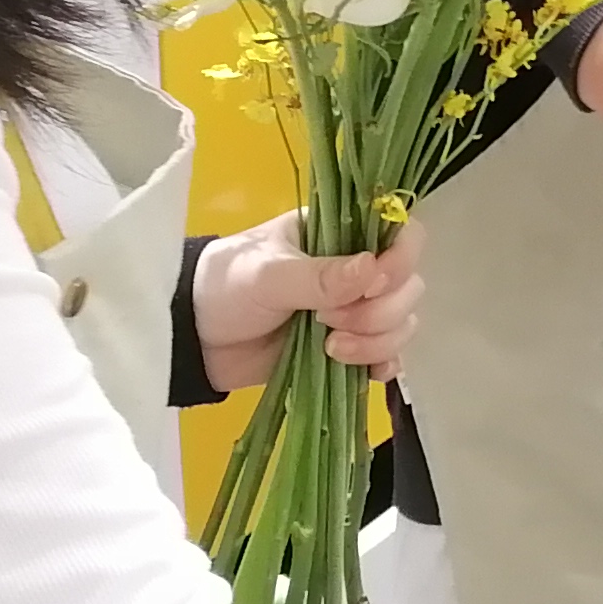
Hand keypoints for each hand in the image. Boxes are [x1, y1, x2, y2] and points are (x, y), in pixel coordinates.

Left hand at [190, 211, 427, 395]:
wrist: (194, 340)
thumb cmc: (226, 287)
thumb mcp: (267, 275)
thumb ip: (319, 276)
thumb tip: (373, 269)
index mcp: (340, 233)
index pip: (399, 235)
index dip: (399, 262)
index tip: (372, 285)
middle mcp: (356, 269)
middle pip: (408, 286)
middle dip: (380, 312)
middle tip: (330, 322)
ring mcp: (354, 311)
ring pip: (402, 323)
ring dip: (376, 342)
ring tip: (330, 349)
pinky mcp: (348, 348)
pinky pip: (388, 356)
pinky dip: (382, 365)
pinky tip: (360, 371)